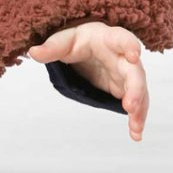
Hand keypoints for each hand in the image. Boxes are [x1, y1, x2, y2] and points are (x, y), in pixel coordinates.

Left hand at [27, 22, 148, 142]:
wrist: (86, 48)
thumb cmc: (77, 40)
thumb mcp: (63, 41)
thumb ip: (51, 48)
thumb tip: (33, 52)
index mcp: (108, 39)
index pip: (122, 38)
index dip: (129, 45)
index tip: (134, 54)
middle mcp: (123, 57)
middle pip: (134, 72)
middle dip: (135, 88)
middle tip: (130, 106)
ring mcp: (126, 75)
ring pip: (139, 92)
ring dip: (139, 110)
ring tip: (135, 129)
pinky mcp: (125, 90)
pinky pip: (136, 104)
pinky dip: (137, 118)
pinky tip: (135, 134)